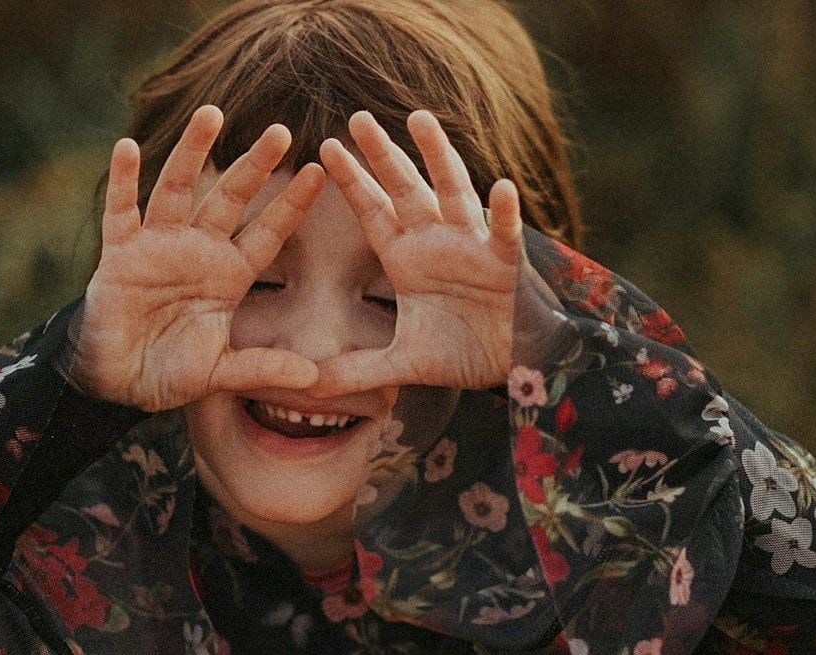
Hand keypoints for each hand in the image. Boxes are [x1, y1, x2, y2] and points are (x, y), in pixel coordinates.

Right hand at [72, 106, 324, 410]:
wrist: (117, 382)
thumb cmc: (171, 372)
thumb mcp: (222, 372)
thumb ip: (263, 369)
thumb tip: (314, 380)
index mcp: (229, 275)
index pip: (268, 232)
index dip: (291, 204)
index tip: (319, 171)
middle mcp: (199, 251)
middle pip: (230, 198)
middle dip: (254, 166)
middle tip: (280, 131)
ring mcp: (159, 246)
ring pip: (178, 189)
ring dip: (192, 152)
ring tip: (211, 113)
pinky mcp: (121, 254)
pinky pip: (121, 211)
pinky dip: (123, 181)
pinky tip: (126, 146)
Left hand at [312, 110, 521, 395]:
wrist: (509, 365)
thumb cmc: (458, 351)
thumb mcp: (401, 364)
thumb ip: (355, 370)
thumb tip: (307, 387)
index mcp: (405, 257)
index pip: (372, 211)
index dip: (351, 181)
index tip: (324, 148)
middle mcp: (435, 241)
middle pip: (404, 188)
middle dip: (382, 154)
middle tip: (357, 118)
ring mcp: (472, 246)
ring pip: (453, 191)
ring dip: (437, 156)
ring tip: (420, 119)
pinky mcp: (506, 263)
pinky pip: (505, 233)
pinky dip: (504, 213)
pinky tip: (501, 186)